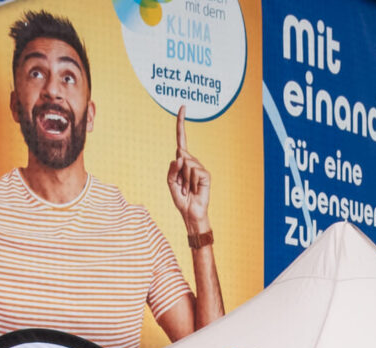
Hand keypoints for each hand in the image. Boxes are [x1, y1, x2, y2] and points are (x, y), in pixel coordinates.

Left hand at [165, 106, 210, 231]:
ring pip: (187, 164)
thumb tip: (180, 156)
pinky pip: (194, 171)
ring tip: (188, 189)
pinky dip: (191, 183)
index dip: (181, 123)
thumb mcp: (170, 182)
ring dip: (184, 180)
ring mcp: (200, 168)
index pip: (181, 138)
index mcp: (182, 160)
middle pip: (180, 156)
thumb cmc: (180, 198)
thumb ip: (172, 168)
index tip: (183, 107)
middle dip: (178, 173)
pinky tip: (195, 190)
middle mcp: (191, 161)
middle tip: (182, 187)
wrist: (190, 213)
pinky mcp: (206, 175)